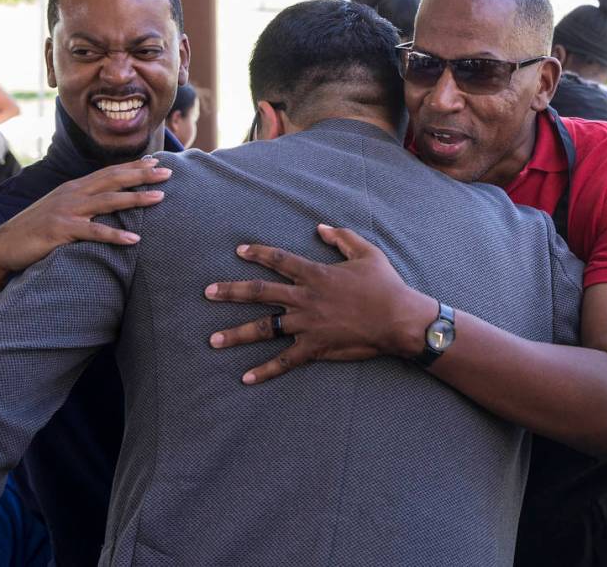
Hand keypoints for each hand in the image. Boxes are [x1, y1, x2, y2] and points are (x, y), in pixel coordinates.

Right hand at [0, 157, 170, 272]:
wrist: (3, 245)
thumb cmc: (36, 230)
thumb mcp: (61, 210)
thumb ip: (82, 203)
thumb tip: (106, 202)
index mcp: (74, 188)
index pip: (109, 172)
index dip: (133, 166)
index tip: (157, 161)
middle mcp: (73, 194)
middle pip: (113, 180)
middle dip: (142, 175)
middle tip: (168, 172)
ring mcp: (67, 211)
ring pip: (109, 201)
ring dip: (136, 198)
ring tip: (160, 198)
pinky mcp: (62, 231)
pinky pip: (94, 232)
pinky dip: (115, 236)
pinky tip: (134, 239)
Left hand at [204, 224, 435, 383]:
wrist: (398, 319)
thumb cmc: (385, 284)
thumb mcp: (366, 252)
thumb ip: (341, 238)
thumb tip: (321, 227)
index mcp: (314, 274)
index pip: (278, 260)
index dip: (257, 254)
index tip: (239, 251)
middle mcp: (304, 298)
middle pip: (259, 293)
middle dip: (230, 292)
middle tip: (207, 293)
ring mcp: (306, 324)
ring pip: (263, 329)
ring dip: (236, 334)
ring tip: (212, 340)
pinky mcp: (314, 347)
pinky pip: (284, 361)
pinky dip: (265, 371)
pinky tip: (246, 378)